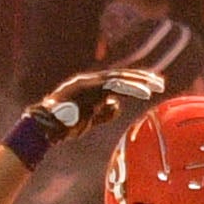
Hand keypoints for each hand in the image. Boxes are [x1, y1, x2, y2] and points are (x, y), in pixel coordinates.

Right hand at [11, 67, 161, 155]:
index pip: (115, 80)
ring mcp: (89, 84)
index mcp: (88, 86)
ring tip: (157, 86)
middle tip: (160, 82)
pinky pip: (115, 87)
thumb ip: (102, 112)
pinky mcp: (90, 90)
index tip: (151, 84)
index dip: (134, 81)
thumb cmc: (62, 126)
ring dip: (141, 82)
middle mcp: (89, 81)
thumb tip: (117, 104)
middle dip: (141, 78)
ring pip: (120, 79)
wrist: (43, 128)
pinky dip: (133, 89)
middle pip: (121, 75)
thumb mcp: (87, 120)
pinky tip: (146, 93)